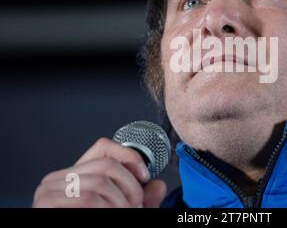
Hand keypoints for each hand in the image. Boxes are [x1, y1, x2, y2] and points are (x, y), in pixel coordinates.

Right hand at [32, 137, 166, 207]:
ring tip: (126, 212)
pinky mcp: (46, 204)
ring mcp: (49, 190)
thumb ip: (140, 199)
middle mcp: (59, 178)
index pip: (103, 147)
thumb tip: (159, 186)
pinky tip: (112, 215)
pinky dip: (108, 209)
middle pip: (106, 164)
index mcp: (75, 174)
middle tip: (137, 205)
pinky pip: (88, 199)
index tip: (145, 175)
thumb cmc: (94, 223)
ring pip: (99, 183)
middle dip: (130, 186)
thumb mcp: (121, 210)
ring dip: (120, 202)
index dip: (129, 157)